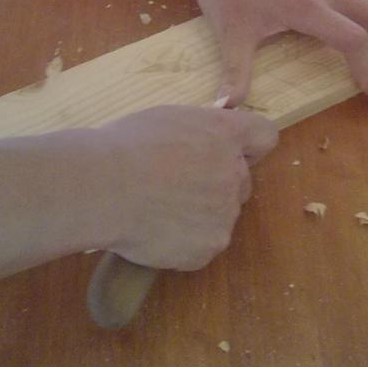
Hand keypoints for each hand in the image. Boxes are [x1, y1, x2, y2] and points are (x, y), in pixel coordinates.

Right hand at [85, 106, 276, 269]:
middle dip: (217, 185)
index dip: (250, 146)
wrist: (103, 187)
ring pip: (220, 216)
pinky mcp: (209, 247)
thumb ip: (199, 131)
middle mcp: (234, 172)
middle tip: (177, 187)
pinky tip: (154, 231)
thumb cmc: (125, 145)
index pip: (264, 136)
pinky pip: (202, 245)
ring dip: (199, 215)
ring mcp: (224, 213)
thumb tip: (202, 142)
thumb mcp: (168, 119)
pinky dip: (183, 243)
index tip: (230, 152)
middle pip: (240, 181)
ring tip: (157, 210)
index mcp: (224, 133)